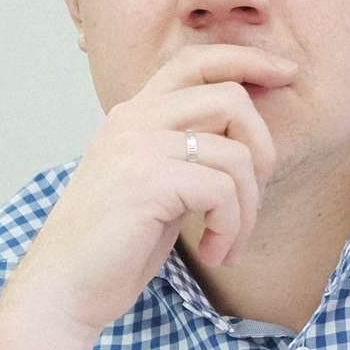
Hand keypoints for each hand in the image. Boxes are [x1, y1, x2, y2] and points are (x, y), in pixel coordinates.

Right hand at [0, 44, 294, 349]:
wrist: (63, 289)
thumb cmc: (114, 247)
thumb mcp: (155, 185)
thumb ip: (186, 153)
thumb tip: (246, 142)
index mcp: (134, 115)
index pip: (197, 60)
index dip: (247, 59)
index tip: (286, 73)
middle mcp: (134, 120)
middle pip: (231, 98)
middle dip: (265, 151)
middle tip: (256, 200)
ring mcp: (138, 147)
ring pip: (237, 154)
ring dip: (248, 209)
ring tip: (229, 243)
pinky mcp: (147, 182)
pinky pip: (223, 191)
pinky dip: (231, 228)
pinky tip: (214, 253)